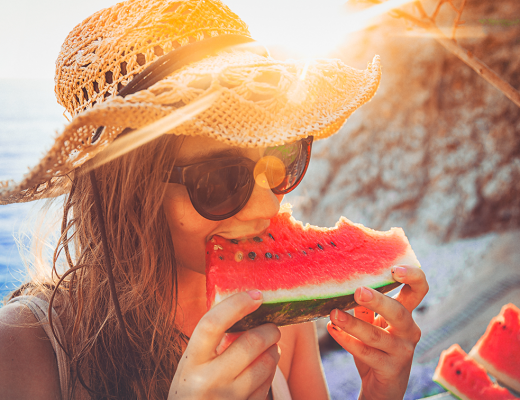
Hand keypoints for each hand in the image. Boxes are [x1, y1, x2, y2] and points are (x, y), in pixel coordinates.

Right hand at [168, 291, 280, 399]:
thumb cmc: (192, 388)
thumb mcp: (192, 364)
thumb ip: (211, 342)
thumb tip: (247, 312)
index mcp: (191, 361)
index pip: (212, 324)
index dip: (237, 305)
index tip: (256, 296)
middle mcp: (208, 381)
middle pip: (250, 343)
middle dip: (269, 330)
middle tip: (271, 326)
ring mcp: (228, 399)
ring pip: (266, 364)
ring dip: (273, 351)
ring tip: (269, 347)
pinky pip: (267, 387)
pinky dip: (270, 373)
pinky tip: (263, 371)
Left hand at [327, 265, 427, 399]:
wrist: (382, 388)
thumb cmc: (376, 349)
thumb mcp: (372, 325)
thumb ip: (364, 308)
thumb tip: (348, 283)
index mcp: (405, 314)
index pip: (419, 290)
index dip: (412, 276)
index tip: (394, 268)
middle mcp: (409, 331)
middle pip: (399, 312)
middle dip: (379, 301)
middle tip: (358, 291)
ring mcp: (402, 351)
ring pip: (377, 335)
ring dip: (353, 324)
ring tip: (334, 314)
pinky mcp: (390, 369)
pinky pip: (366, 353)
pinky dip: (347, 341)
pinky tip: (333, 329)